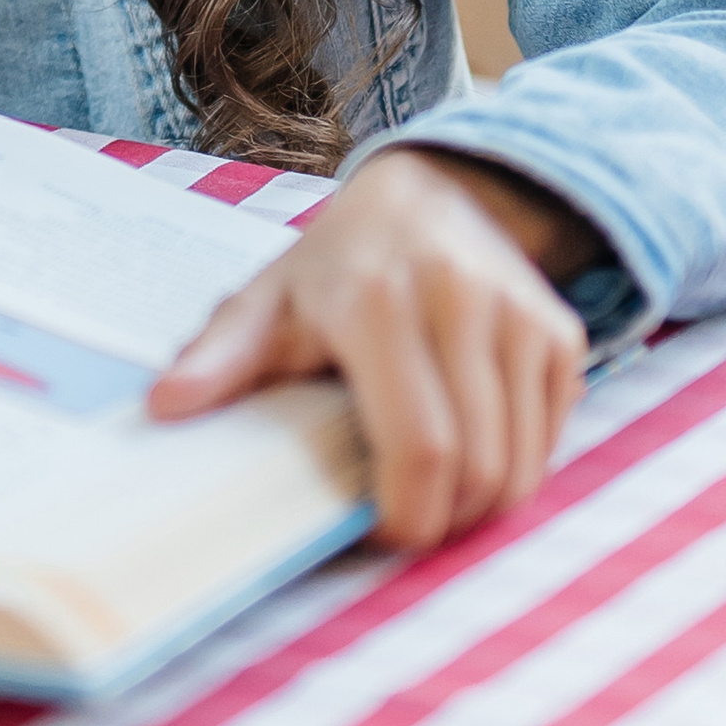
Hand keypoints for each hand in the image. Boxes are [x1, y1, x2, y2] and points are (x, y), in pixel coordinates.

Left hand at [147, 147, 598, 549]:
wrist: (432, 192)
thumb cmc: (339, 263)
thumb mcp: (270, 302)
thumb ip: (220, 356)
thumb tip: (165, 407)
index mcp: (378, 299)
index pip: (418, 449)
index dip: (403, 518)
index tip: (371, 533)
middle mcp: (461, 299)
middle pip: (476, 470)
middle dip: (440, 522)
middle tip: (400, 522)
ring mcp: (521, 315)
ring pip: (521, 467)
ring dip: (479, 506)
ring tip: (431, 493)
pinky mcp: (561, 333)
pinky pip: (550, 441)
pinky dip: (514, 467)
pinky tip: (471, 446)